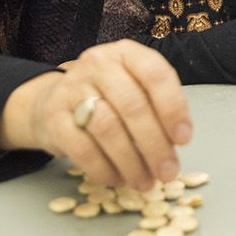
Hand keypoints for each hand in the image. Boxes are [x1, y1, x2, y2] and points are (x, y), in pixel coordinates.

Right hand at [0, 40, 193, 190]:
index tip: (184, 139)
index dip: (173, 108)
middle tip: (168, 172)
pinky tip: (118, 180)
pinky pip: (82, 149)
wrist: (51, 102)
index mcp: (126, 53)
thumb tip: (174, 146)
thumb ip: (156, 109)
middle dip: (155, 144)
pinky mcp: (53, 118)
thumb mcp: (133, 87)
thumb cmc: (105, 97)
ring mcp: (71, 89)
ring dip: (132, 162)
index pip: (155, 74)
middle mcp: (97, 65)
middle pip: (132, 105)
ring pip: (108, 129)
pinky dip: (104, 169)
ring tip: (145, 182)